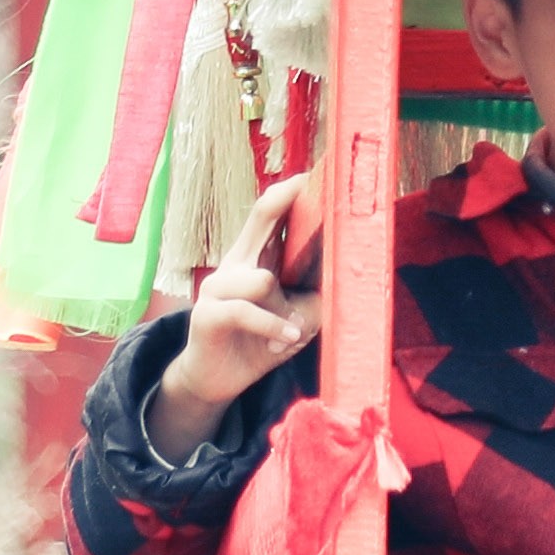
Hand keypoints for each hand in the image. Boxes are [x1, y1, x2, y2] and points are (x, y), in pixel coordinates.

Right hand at [149, 173, 324, 448]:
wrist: (217, 379)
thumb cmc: (261, 340)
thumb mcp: (300, 315)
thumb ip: (317, 293)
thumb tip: (348, 272)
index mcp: (255, 256)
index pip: (271, 212)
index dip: (291, 191)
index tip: (317, 174)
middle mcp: (235, 262)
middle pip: (261, 217)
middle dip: (286, 200)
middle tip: (308, 185)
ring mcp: (217, 286)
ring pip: (262, 280)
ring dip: (285, 310)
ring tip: (292, 331)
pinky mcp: (207, 314)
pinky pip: (246, 311)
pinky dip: (272, 327)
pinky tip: (285, 340)